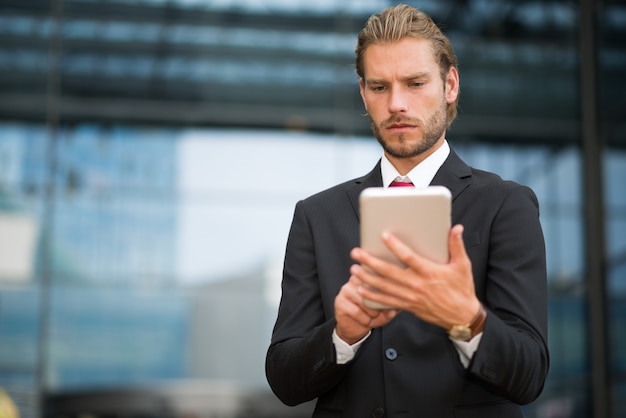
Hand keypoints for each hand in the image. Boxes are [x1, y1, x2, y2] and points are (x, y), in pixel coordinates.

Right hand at [334, 274, 398, 344]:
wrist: (353, 328)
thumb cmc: (370, 315)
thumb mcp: (385, 310)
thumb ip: (393, 304)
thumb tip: (400, 303)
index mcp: (367, 276)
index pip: (377, 274)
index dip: (386, 285)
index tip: (392, 294)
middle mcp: (355, 280)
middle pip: (372, 287)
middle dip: (379, 303)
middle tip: (380, 310)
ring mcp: (346, 290)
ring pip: (365, 300)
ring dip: (372, 313)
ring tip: (372, 316)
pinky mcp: (340, 302)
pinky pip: (357, 311)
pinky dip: (364, 319)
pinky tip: (365, 321)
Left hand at [350, 224, 479, 330]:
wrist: (462, 317)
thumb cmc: (462, 290)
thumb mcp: (463, 266)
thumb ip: (456, 246)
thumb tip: (456, 228)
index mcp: (429, 272)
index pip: (408, 257)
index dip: (395, 246)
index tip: (383, 236)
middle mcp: (417, 285)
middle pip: (389, 272)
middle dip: (370, 262)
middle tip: (356, 253)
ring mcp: (411, 297)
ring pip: (384, 287)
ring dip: (367, 278)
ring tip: (354, 269)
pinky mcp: (408, 306)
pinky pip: (387, 301)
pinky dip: (373, 297)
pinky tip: (361, 290)